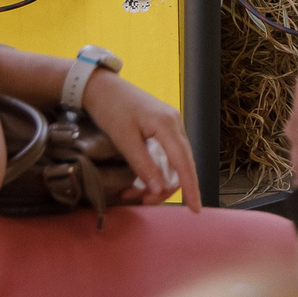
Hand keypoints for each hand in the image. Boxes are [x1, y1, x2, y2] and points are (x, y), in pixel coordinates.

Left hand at [81, 68, 199, 210]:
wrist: (102, 86)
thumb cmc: (111, 109)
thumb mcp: (124, 139)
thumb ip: (143, 165)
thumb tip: (159, 189)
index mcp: (168, 125)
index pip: (184, 163)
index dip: (191, 188)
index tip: (195, 210)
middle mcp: (175, 125)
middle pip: (182, 165)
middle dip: (166, 189)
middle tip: (142, 202)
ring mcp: (170, 125)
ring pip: (173, 163)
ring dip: (156, 182)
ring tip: (132, 193)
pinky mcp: (162, 128)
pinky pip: (165, 155)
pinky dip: (153, 171)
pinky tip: (136, 181)